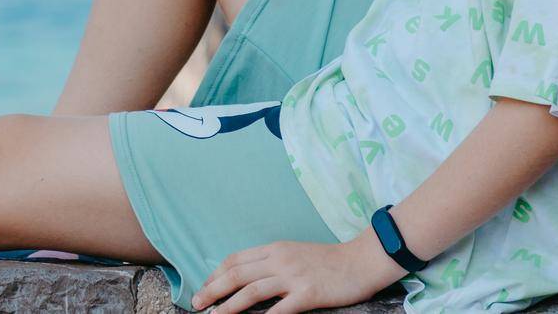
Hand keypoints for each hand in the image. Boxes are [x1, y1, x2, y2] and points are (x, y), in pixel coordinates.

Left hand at [188, 238, 395, 312]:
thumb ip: (272, 263)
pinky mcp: (308, 294)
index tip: (204, 287)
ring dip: (228, 306)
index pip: (236, 260)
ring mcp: (293, 277)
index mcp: (274, 249)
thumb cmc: (328, 260)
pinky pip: (280, 310)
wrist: (361, 261)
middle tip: (196, 303)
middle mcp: (279, 260)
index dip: (216, 274)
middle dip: (213, 289)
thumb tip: (248, 277)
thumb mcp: (294, 253)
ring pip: (251, 292)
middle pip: (237, 274)